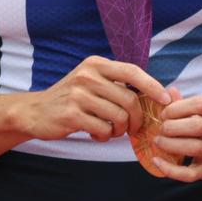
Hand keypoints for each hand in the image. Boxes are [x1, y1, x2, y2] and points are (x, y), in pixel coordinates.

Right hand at [15, 55, 170, 142]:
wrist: (35, 111)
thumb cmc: (72, 98)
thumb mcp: (92, 81)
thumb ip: (116, 84)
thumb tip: (154, 95)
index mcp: (96, 64)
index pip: (132, 71)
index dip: (152, 86)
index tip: (165, 99)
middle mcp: (88, 75)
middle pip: (129, 100)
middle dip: (137, 119)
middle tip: (133, 128)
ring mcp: (78, 94)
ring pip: (118, 117)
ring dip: (119, 130)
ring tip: (111, 131)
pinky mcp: (71, 114)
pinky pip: (103, 129)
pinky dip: (105, 136)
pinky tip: (97, 134)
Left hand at [151, 88, 201, 181]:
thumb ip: (186, 102)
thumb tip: (170, 91)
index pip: (200, 104)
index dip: (178, 107)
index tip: (165, 113)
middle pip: (197, 126)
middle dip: (173, 126)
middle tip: (161, 128)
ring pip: (194, 148)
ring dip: (170, 144)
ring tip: (158, 141)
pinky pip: (189, 174)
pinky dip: (170, 169)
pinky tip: (157, 161)